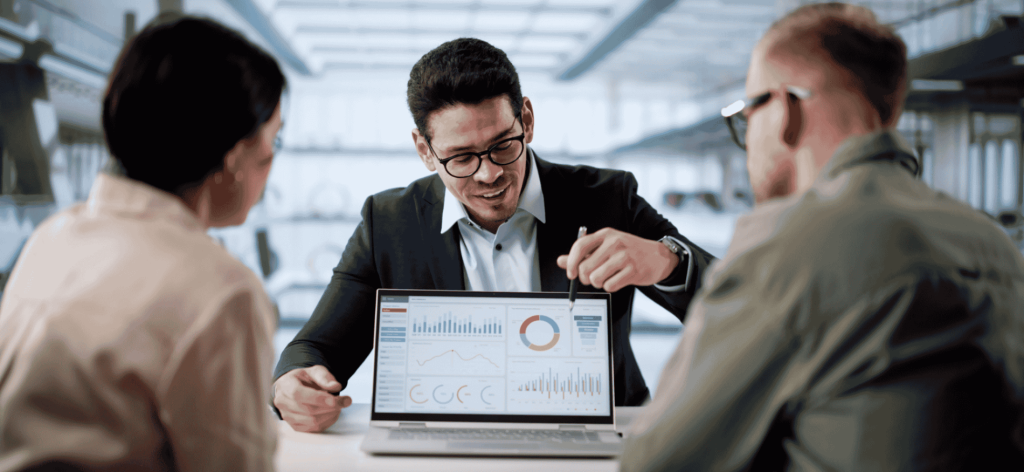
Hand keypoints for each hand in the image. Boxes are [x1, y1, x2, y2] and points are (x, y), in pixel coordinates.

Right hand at [273, 365, 352, 432]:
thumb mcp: (315, 371)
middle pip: (308, 410)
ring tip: (339, 406)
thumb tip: (335, 387)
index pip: (299, 394)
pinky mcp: (294, 426)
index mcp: (286, 385)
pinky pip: (312, 429)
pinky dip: (326, 422)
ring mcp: (287, 416)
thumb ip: (324, 377)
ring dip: (330, 415)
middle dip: (331, 407)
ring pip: (311, 421)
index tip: (336, 400)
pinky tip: (333, 414)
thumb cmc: (304, 379)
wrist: (293, 387)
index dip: (319, 399)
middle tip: (346, 401)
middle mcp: (283, 402)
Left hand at [557, 228, 678, 292]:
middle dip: (585, 278)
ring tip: (606, 278)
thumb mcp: (606, 247)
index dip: (570, 263)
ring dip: (598, 283)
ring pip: (596, 278)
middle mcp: (614, 243)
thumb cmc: (629, 251)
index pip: (579, 246)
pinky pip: (610, 286)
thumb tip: (560, 261)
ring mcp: (624, 256)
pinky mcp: (633, 270)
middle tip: (592, 278)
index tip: (571, 273)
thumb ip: (583, 254)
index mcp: (605, 235)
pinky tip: (617, 280)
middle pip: (585, 267)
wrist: (658, 256)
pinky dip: (610, 287)